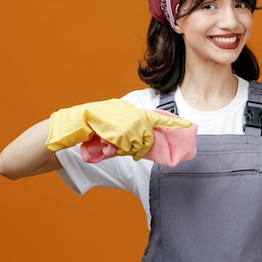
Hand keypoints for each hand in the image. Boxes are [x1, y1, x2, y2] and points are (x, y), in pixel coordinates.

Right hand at [45, 99, 191, 159]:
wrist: (72, 124)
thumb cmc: (92, 130)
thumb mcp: (114, 130)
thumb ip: (129, 135)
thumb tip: (140, 148)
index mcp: (131, 112)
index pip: (156, 118)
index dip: (173, 123)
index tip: (189, 125)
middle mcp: (131, 113)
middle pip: (146, 137)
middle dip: (137, 147)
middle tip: (120, 148)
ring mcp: (124, 119)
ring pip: (136, 142)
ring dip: (124, 148)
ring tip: (109, 143)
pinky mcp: (116, 127)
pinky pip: (124, 144)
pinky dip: (116, 147)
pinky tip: (105, 141)